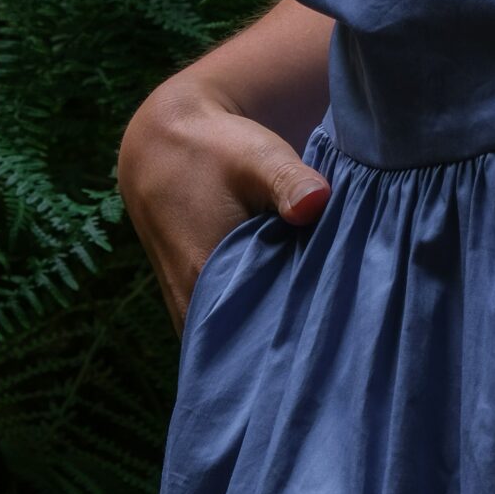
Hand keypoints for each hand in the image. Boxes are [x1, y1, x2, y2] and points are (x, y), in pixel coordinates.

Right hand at [118, 72, 330, 332]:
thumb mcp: (256, 158)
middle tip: (334, 339)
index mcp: (204, 278)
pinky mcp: (189, 299)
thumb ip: (290, 181)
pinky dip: (252, 323)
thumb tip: (318, 202)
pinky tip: (284, 309)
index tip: (334, 341)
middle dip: (285, 347)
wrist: (160, 144)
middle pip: (245, 348)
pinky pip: (225, 327)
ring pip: (233, 341)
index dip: (296, 345)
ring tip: (312, 328)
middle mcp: (189, 303)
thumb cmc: (213, 150)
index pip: (255, 341)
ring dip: (265, 336)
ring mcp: (185, 306)